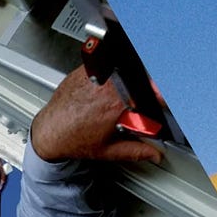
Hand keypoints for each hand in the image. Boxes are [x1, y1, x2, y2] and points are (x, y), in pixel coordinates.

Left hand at [30, 67, 163, 164]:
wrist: (50, 131)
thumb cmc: (73, 139)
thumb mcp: (109, 150)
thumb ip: (136, 151)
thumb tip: (154, 153)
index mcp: (118, 105)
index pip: (152, 93)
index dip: (163, 96)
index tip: (166, 99)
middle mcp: (108, 87)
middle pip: (139, 78)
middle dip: (148, 87)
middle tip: (151, 95)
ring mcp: (96, 75)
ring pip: (125, 68)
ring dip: (131, 78)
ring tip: (128, 92)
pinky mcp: (86, 69)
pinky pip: (108, 63)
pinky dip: (114, 70)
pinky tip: (112, 84)